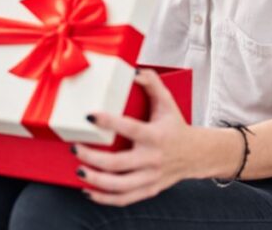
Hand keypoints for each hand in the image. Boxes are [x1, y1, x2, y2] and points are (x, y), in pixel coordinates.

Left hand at [72, 69, 193, 205]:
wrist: (197, 155)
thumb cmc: (176, 127)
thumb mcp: (168, 102)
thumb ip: (152, 84)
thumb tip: (134, 71)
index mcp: (156, 136)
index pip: (130, 128)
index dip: (108, 121)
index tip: (89, 115)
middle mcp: (152, 159)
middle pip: (118, 164)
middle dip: (92, 157)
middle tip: (75, 148)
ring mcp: (150, 177)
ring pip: (119, 186)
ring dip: (95, 180)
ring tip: (79, 170)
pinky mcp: (148, 189)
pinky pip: (124, 199)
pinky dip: (104, 198)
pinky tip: (89, 190)